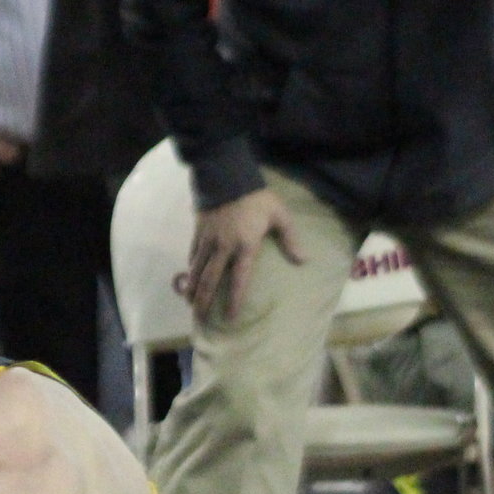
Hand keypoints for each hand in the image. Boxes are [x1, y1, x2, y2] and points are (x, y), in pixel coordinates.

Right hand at [185, 187, 302, 323]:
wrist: (227, 176)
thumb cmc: (257, 198)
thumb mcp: (279, 215)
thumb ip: (290, 238)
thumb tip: (304, 260)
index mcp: (245, 246)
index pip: (240, 279)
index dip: (235, 300)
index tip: (230, 317)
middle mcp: (223, 247)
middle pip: (211, 279)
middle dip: (204, 300)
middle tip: (199, 317)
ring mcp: (208, 239)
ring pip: (197, 268)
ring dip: (192, 286)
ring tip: (188, 302)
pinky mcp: (199, 230)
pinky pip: (193, 252)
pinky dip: (191, 266)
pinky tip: (189, 274)